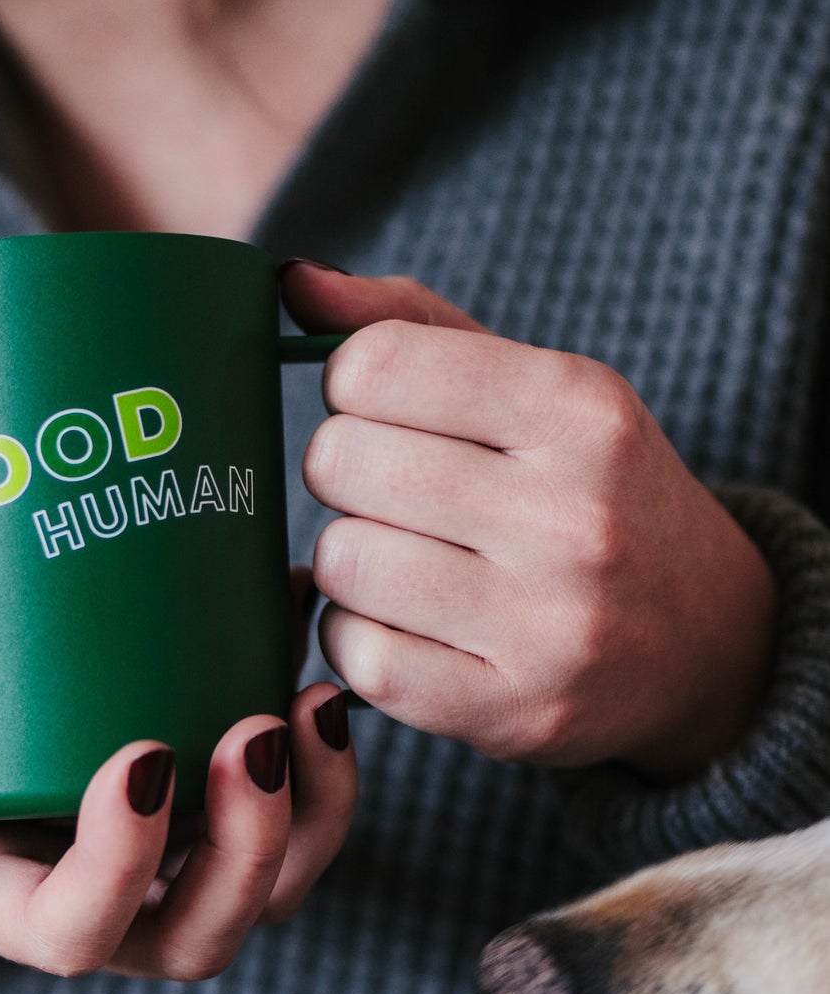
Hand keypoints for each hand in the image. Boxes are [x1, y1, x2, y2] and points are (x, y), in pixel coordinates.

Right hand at [0, 648, 355, 980]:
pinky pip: (278, 820)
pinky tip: (306, 658)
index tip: (138, 757)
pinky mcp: (185, 811)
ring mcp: (148, 865)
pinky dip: (314, 760)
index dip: (120, 870)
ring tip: (317, 703)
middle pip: (195, 934)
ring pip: (262, 891)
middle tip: (263, 729)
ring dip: (312, 813)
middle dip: (251, 848)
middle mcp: (89, 904)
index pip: (71, 935)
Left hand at [282, 262, 776, 776]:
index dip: (353, 388)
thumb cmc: (587, 492)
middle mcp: (573, 514)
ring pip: (338, 561)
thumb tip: (290, 280)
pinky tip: (405, 625)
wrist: (702, 640)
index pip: (370, 365)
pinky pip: (357, 658)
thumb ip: (408, 324)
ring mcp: (548, 625)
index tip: (387, 413)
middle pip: (338, 461)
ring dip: (350, 560)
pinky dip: (358, 638)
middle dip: (346, 473)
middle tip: (395, 494)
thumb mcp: (533, 388)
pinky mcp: (512, 713)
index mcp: (579, 408)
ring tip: (408, 561)